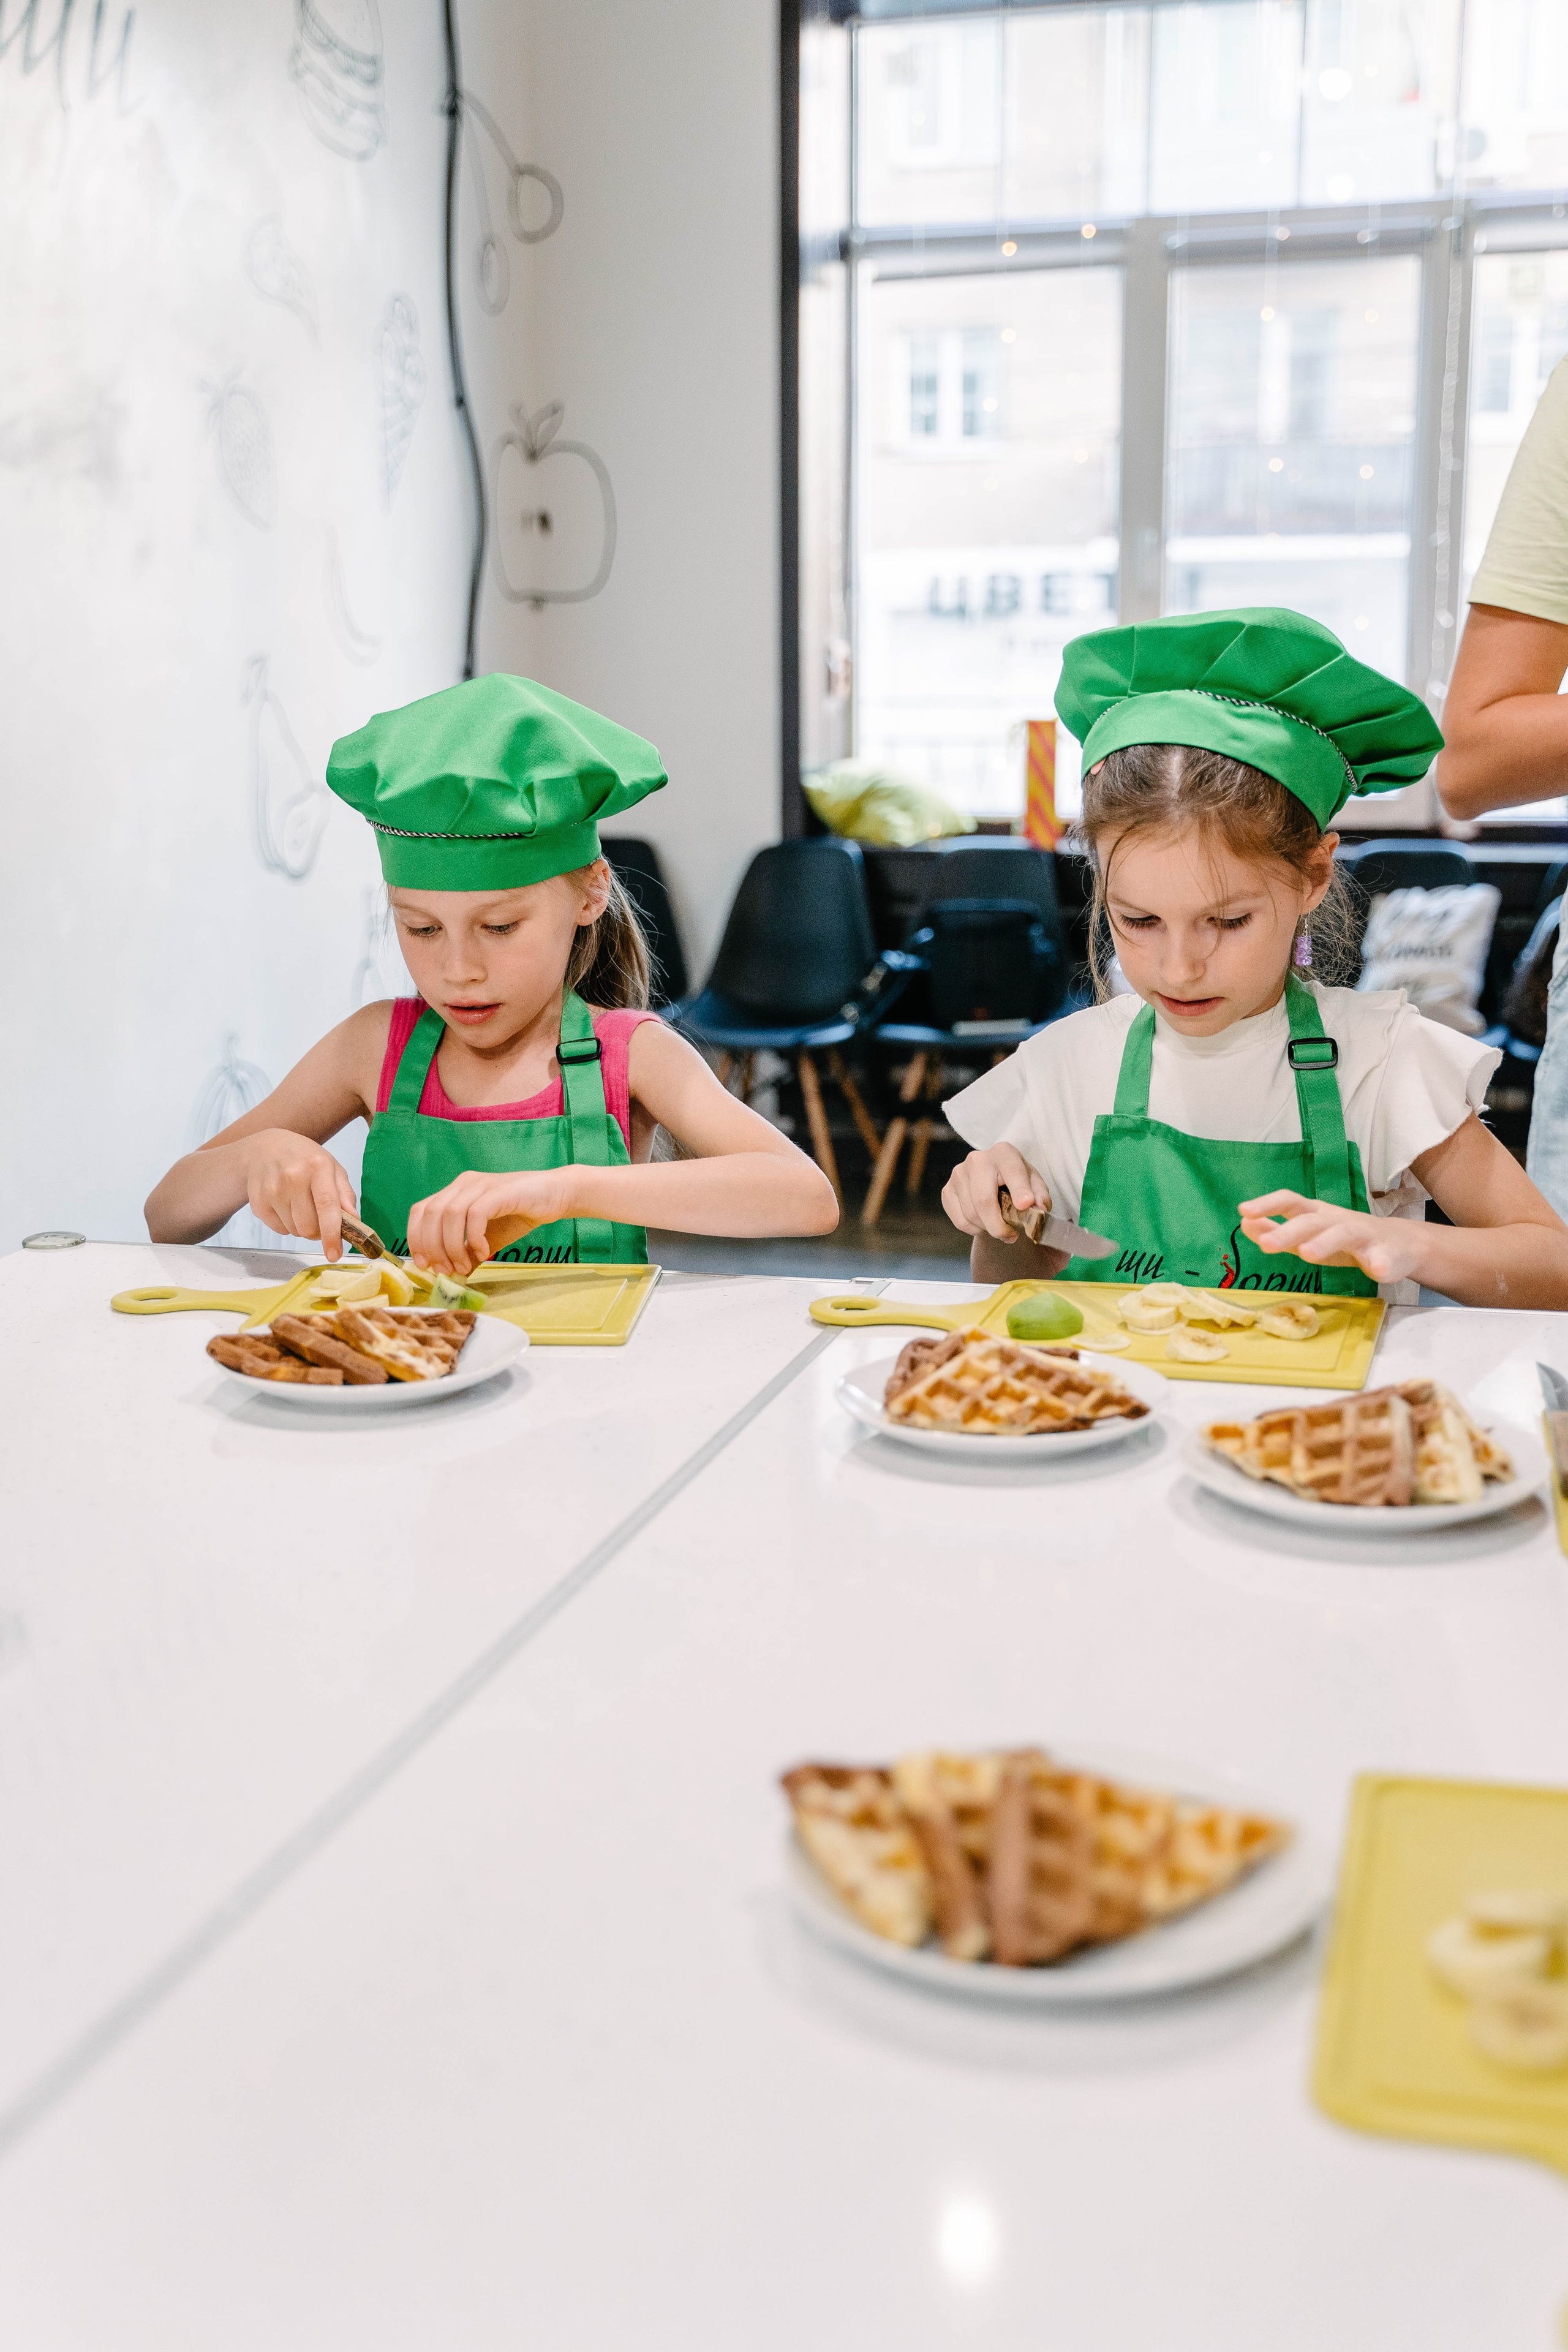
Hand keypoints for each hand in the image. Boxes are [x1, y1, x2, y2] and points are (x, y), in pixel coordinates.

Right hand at [243, 1130, 357, 1258]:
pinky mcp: (258, 1202)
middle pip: (309, 1226)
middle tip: (318, 1217)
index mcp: (317, 1166)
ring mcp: (272, 1190)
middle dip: (318, 1231)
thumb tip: (353, 1220)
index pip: (327, 1206)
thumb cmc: (305, 1159)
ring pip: (295, 1231)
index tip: (335, 1254)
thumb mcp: (332, 1168)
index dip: (332, 1234)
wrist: (266, 1148)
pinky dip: (287, 1224)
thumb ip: (345, 1194)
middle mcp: (293, 1177)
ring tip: (300, 1204)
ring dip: (302, 1226)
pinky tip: (285, 1205)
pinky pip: (280, 1230)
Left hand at [405, 1166, 576, 1276]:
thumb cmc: (519, 1215)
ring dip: (453, 1246)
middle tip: (446, 1270)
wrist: (555, 1196)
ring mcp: (481, 1185)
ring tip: (465, 1266)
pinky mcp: (499, 1192)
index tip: (424, 1265)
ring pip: (449, 1215)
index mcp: (455, 1191)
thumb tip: (451, 1277)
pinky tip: (485, 1251)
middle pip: (430, 1214)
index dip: (416, 1238)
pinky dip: (474, 1237)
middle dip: (433, 1247)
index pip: (420, 1210)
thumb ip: (468, 1253)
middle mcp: (463, 1184)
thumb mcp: (487, 1239)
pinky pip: (475, 1215)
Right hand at [941, 1145, 1050, 1242]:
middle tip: (1011, 1236)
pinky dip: (974, 1229)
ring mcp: (958, 1174)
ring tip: (999, 1226)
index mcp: (1003, 1152)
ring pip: (971, 1214)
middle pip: (983, 1200)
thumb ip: (1040, 1194)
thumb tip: (1040, 1208)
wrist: (994, 1180)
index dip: (1019, 1189)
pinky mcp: (947, 1190)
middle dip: (998, 1225)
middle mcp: (977, 1159)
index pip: (1011, 1172)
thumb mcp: (1034, 1183)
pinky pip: (960, 1221)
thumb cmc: (1017, 1182)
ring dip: (988, 1228)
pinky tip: (984, 1223)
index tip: (1025, 1205)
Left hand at [1238, 1189, 1423, 1287]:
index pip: (1291, 1202)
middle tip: (1266, 1245)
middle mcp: (1338, 1220)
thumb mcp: (1306, 1233)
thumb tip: (1244, 1222)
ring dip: (1326, 1242)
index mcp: (1317, 1214)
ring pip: (1345, 1234)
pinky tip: (1377, 1270)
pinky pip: (1385, 1258)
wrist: (1399, 1244)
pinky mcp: (1388, 1255)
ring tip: (1308, 1254)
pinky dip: (1381, 1263)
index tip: (1243, 1210)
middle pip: (1312, 1221)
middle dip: (1289, 1231)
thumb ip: (1276, 1229)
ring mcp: (1365, 1236)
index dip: (1268, 1204)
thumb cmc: (1343, 1239)